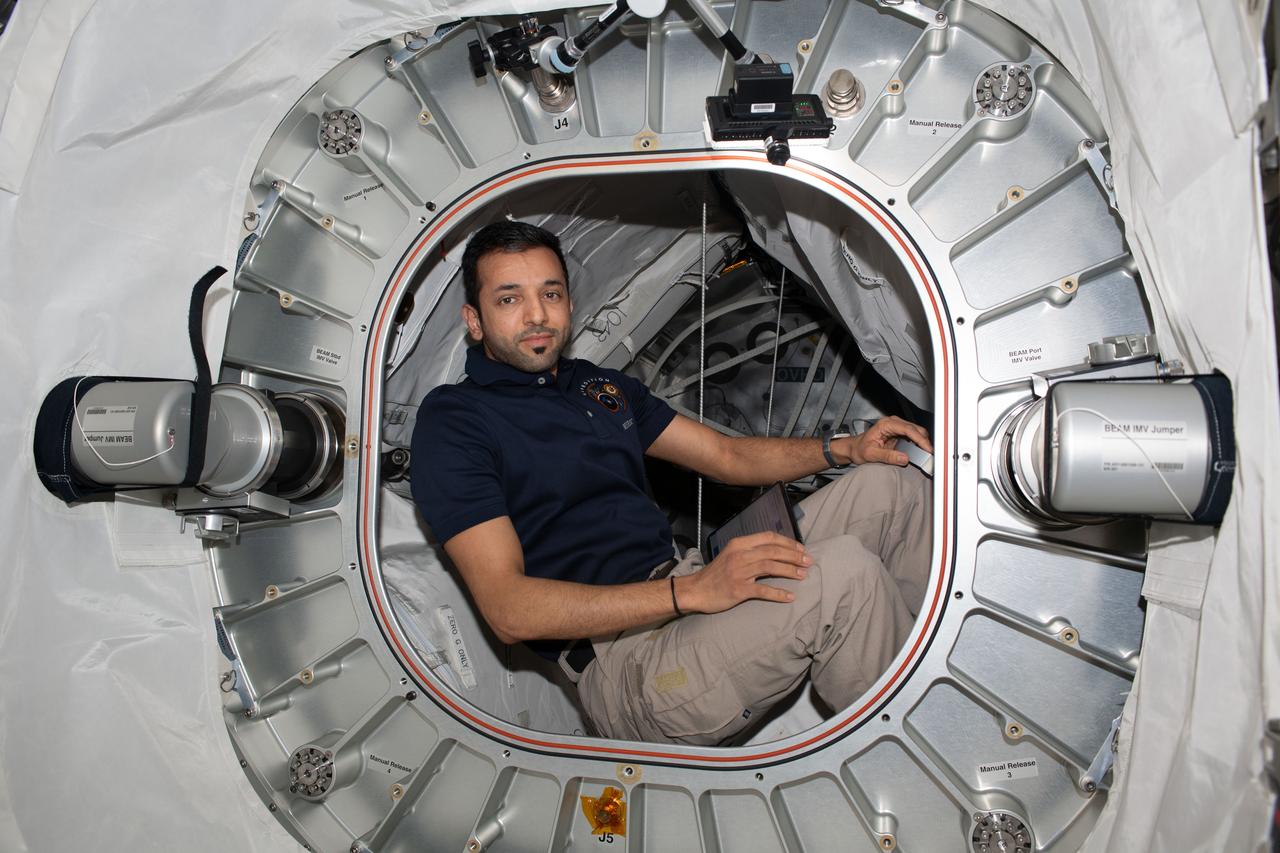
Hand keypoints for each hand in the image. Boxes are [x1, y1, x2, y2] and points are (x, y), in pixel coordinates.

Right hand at [681, 532, 810, 613]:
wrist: (696, 590)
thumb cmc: (715, 574)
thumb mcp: (731, 555)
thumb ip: (750, 551)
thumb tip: (775, 552)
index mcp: (739, 544)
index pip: (768, 537)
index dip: (787, 542)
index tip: (800, 549)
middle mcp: (740, 555)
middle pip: (773, 551)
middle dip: (794, 555)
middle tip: (808, 561)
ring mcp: (739, 572)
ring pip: (771, 567)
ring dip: (790, 570)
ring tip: (803, 574)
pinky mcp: (738, 590)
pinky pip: (763, 590)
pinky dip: (778, 593)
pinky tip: (790, 596)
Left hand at [843, 416, 931, 465]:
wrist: (854, 448)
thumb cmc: (859, 449)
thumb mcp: (871, 454)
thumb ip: (887, 456)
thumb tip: (905, 458)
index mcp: (886, 424)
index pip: (908, 429)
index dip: (920, 439)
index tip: (928, 449)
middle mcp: (893, 423)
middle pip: (916, 429)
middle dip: (924, 441)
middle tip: (930, 455)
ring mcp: (897, 427)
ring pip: (917, 432)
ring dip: (923, 442)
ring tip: (928, 455)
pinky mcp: (899, 433)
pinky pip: (913, 437)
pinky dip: (919, 444)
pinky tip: (921, 452)